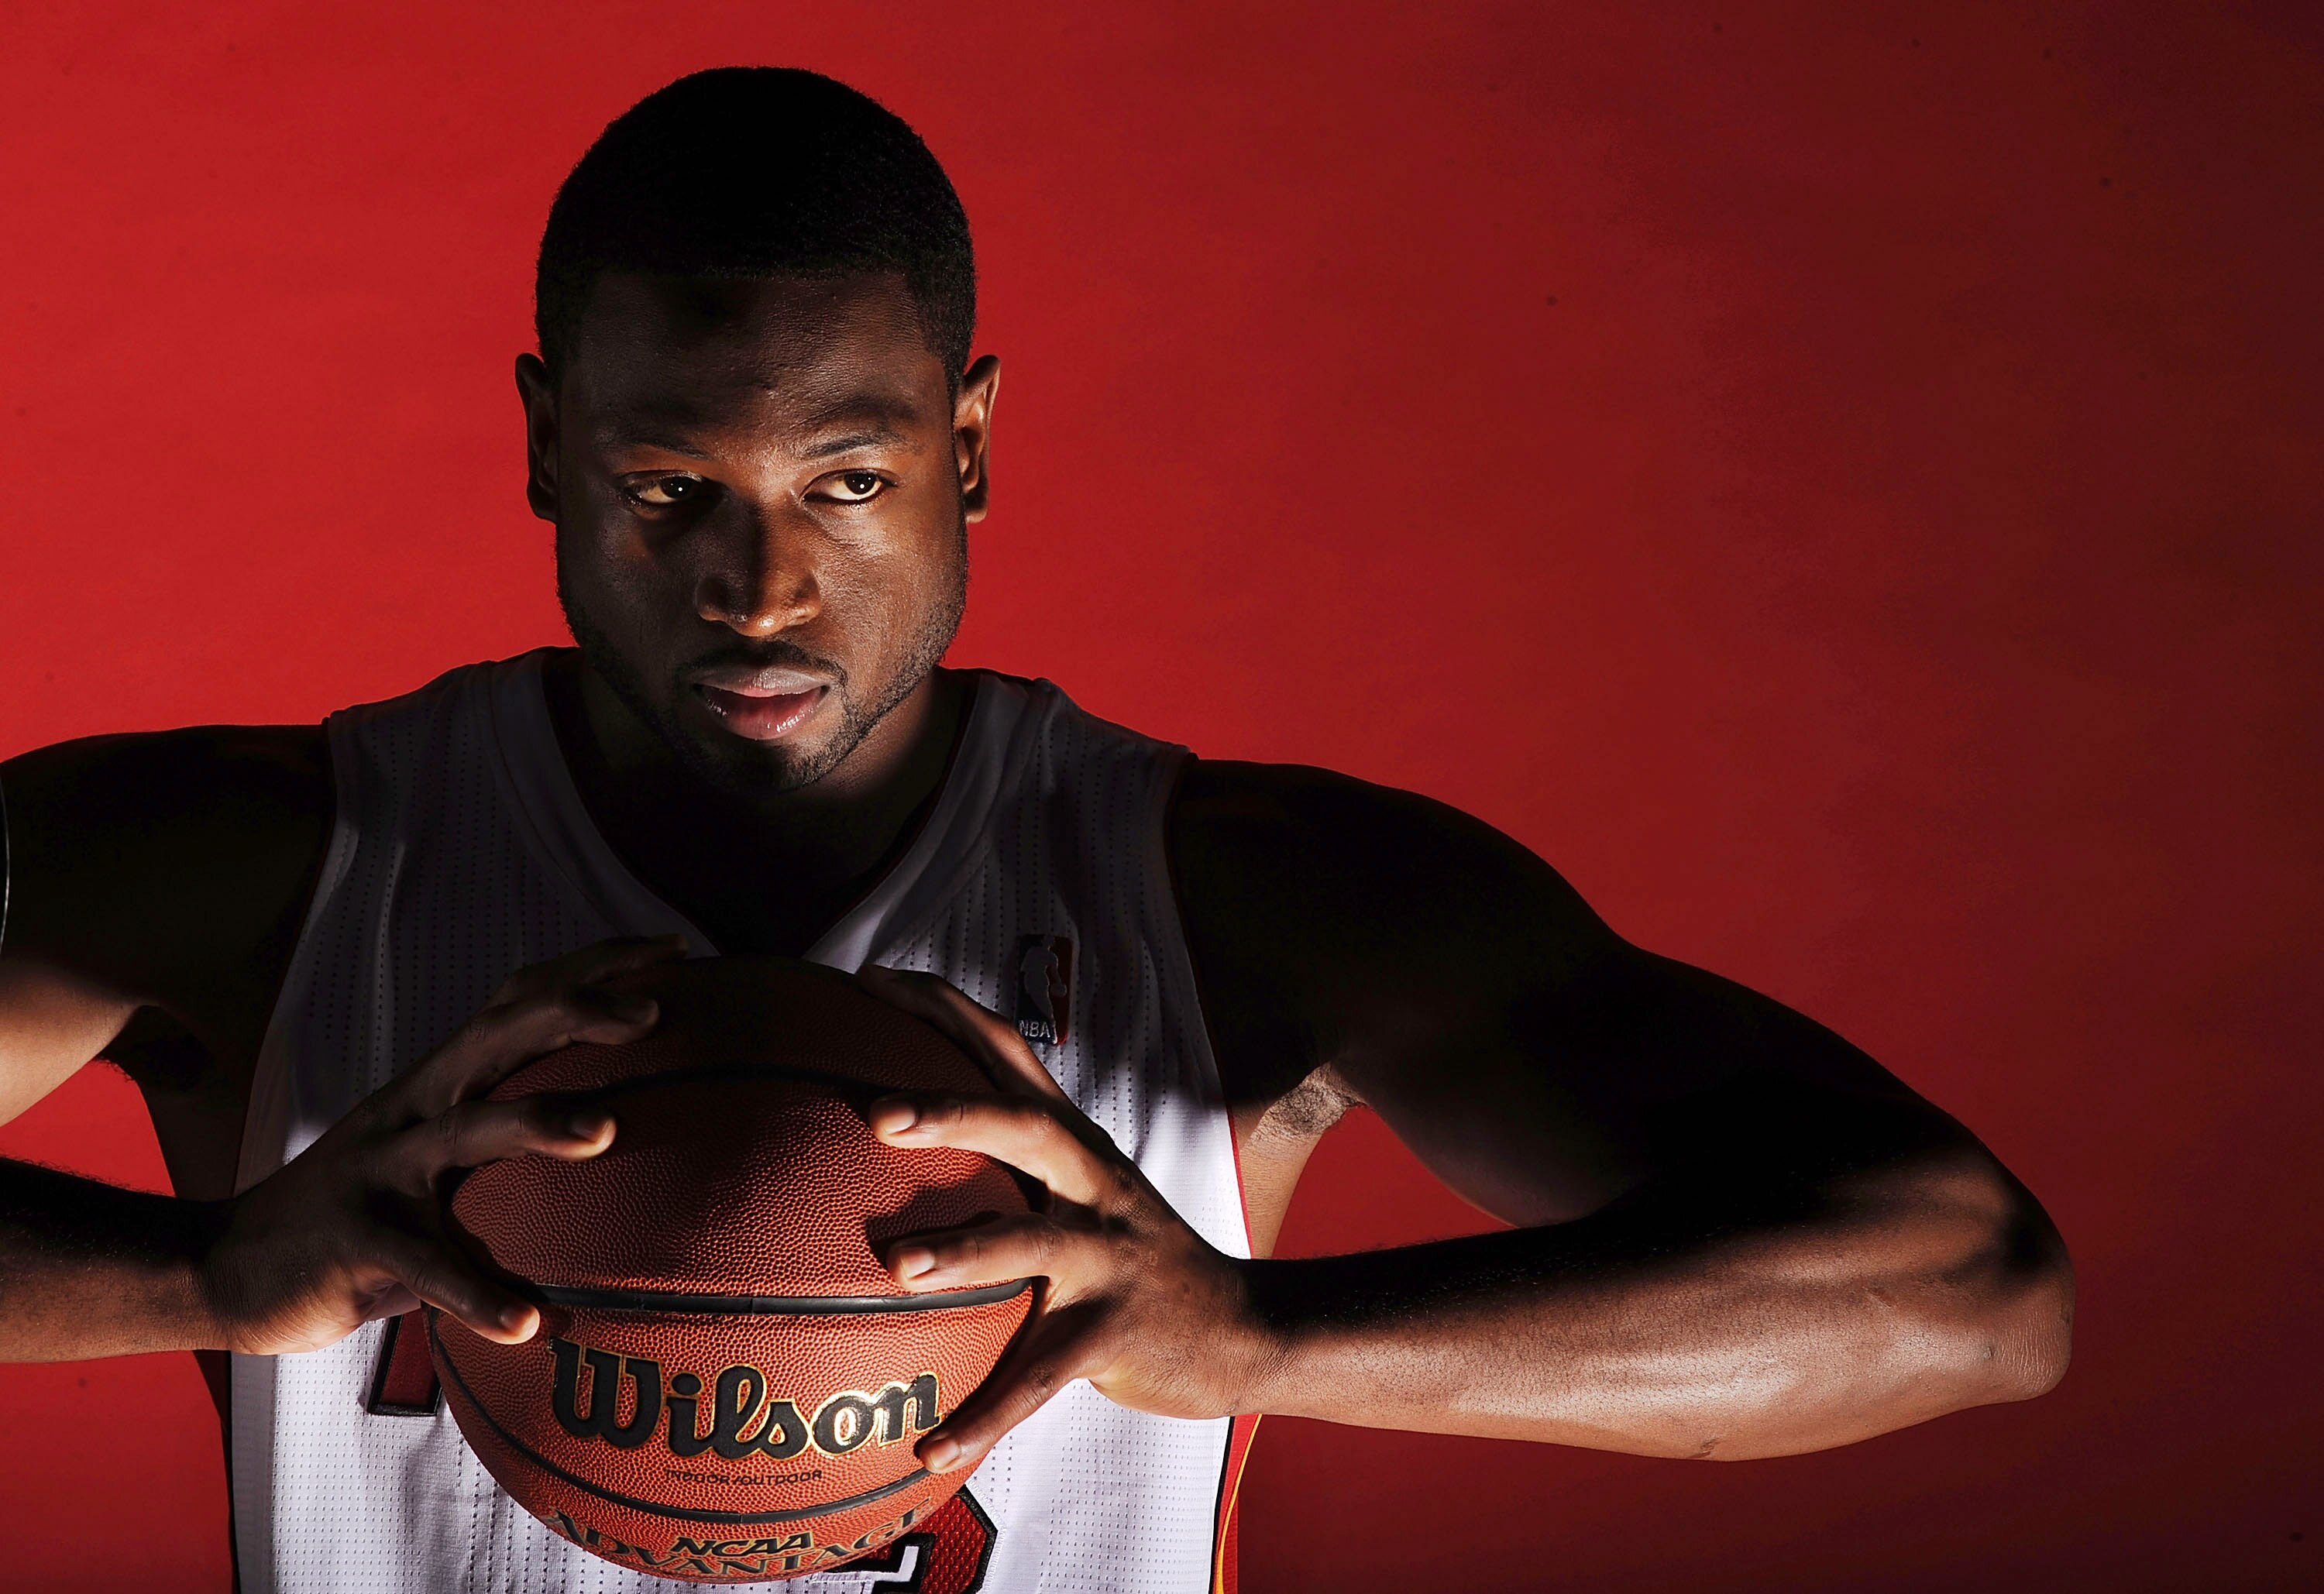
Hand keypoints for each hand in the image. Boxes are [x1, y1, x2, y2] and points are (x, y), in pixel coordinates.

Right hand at [200, 935, 684, 1355]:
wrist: (226, 1265)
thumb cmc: (365, 1215)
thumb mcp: (436, 1162)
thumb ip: (508, 1146)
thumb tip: (632, 1146)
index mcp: (440, 1082)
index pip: (523, 999)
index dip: (595, 966)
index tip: (677, 951)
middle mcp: (414, 1107)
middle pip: (499, 1033)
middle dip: (576, 1012)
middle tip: (655, 1014)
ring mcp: (381, 1167)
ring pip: (466, 1129)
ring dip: (538, 1124)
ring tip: (607, 1131)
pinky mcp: (355, 1239)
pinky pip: (426, 1267)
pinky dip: (479, 1294)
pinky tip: (532, 1322)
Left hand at [857, 964, 1277, 1474]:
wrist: (1243, 1328)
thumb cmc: (1133, 1257)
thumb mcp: (1083, 1189)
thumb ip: (1008, 1159)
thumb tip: (894, 1133)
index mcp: (1075, 1144)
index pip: (1009, 1054)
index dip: (945, 1012)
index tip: (869, 981)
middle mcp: (1092, 1185)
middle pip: (1024, 1127)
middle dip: (953, 1111)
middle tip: (874, 1112)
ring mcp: (1109, 1256)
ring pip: (1033, 1246)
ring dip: (965, 1253)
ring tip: (897, 1269)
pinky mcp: (1114, 1332)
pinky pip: (1039, 1378)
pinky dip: (986, 1414)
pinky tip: (930, 1449)